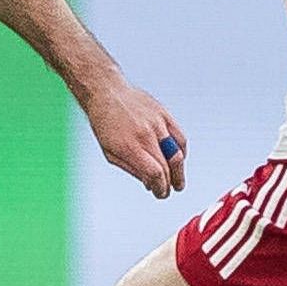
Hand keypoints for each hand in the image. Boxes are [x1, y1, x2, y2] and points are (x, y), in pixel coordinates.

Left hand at [81, 74, 187, 198]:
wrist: (107, 92)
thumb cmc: (105, 123)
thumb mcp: (110, 153)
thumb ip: (132, 169)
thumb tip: (150, 184)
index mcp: (130, 147)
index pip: (155, 174)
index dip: (161, 188)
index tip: (161, 194)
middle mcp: (146, 135)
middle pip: (169, 166)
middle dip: (172, 183)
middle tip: (171, 190)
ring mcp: (157, 123)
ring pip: (178, 152)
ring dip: (179, 170)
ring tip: (177, 179)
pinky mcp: (164, 114)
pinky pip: (180, 137)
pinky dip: (181, 151)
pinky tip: (178, 159)